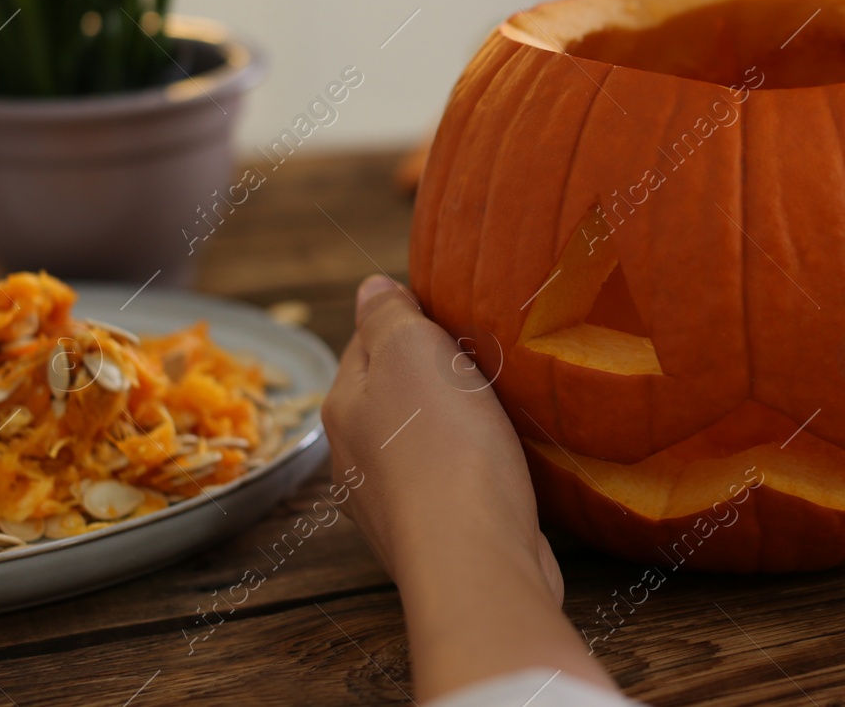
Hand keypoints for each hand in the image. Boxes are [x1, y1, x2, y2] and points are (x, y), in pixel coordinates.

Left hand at [322, 276, 612, 698]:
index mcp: (343, 407)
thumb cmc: (444, 445)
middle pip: (391, 396)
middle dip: (428, 376)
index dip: (405, 323)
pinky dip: (470, 468)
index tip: (450, 315)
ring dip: (451, 425)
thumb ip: (389, 316)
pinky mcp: (434, 536)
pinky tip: (501, 465)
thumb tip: (371, 288)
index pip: (364, 344)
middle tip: (480, 359)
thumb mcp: (412, 351)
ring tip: (496, 409)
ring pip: (419, 443)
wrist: (474, 557)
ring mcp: (391, 504)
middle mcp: (354, 458)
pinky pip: (449, 485)